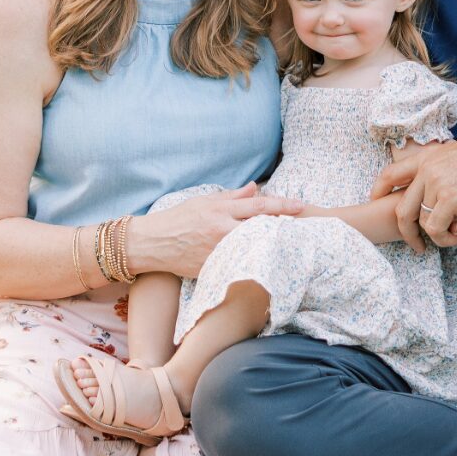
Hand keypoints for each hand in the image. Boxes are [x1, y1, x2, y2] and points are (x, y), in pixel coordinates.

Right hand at [130, 183, 303, 278]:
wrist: (153, 243)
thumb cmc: (178, 219)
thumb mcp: (204, 201)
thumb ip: (232, 196)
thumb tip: (256, 188)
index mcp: (221, 210)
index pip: (260, 206)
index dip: (283, 206)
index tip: (301, 206)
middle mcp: (223, 230)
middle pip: (262, 229)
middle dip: (284, 228)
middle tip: (304, 228)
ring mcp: (219, 251)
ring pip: (254, 248)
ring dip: (272, 245)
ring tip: (289, 244)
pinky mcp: (214, 267)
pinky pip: (239, 264)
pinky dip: (253, 261)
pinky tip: (265, 261)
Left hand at [370, 135, 456, 247]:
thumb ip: (444, 183)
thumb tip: (445, 216)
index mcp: (427, 157)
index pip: (391, 174)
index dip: (379, 191)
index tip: (376, 203)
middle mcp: (426, 169)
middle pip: (401, 209)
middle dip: (408, 233)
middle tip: (418, 247)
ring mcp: (436, 183)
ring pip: (423, 223)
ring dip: (439, 237)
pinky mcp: (450, 198)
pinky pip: (436, 229)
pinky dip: (445, 239)